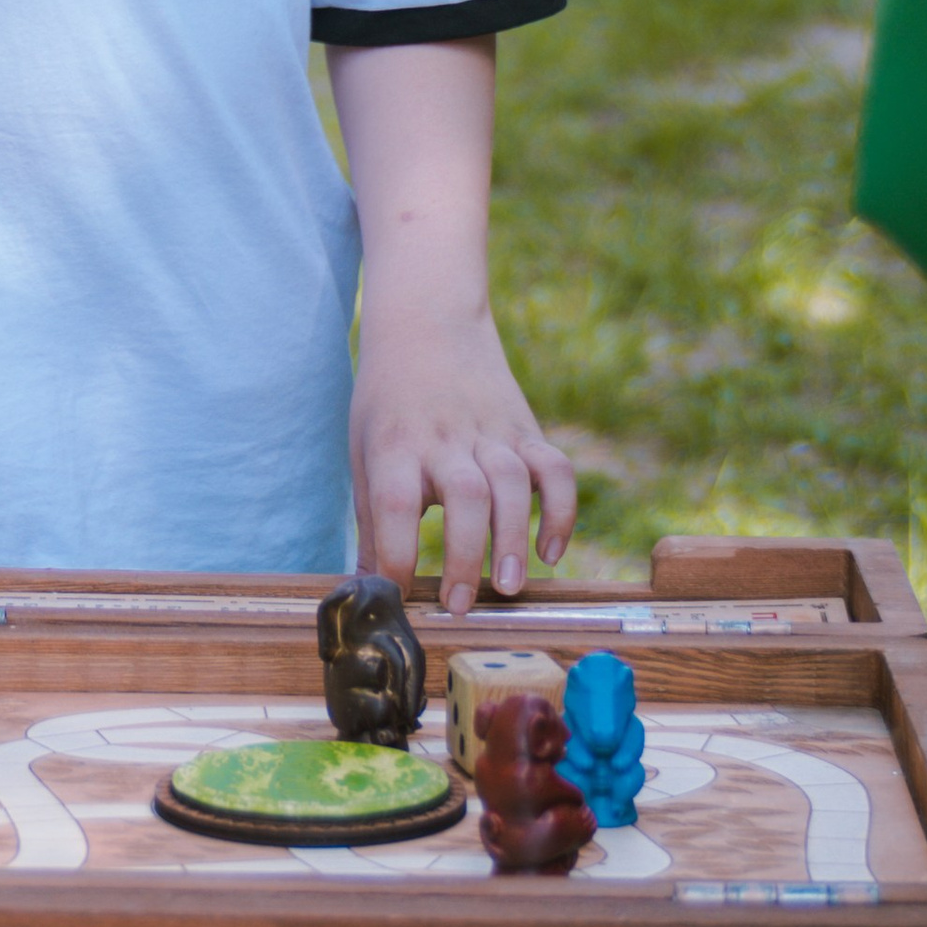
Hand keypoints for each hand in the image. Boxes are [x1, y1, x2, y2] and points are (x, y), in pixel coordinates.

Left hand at [350, 304, 575, 609]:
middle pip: (464, 496)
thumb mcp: (366, 451)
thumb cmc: (388, 400)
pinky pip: (555, 469)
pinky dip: (561, 511)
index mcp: (395, 444)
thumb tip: (366, 589)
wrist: (428, 322)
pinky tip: (551, 551)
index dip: (396, 552)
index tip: (396, 594)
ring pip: (512, 485)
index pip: (396, 502)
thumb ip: (372, 521)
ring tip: (507, 587)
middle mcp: (445, 438)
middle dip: (465, 555)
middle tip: (461, 604)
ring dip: (512, 539)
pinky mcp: (526, 430)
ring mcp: (491, 431)